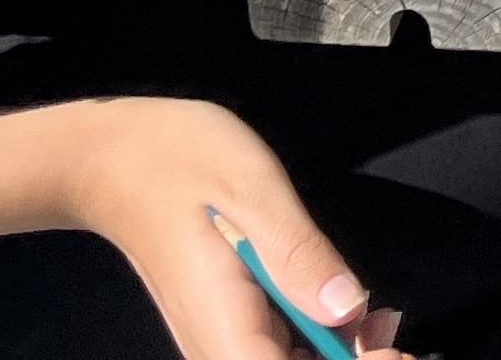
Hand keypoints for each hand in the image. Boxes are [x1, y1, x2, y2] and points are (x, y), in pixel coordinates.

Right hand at [60, 97, 379, 359]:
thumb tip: (348, 306)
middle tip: (389, 327)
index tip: (389, 346)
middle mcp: (218, 348)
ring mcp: (218, 341)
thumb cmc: (175, 161)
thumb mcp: (250, 187)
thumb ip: (298, 252)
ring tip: (379, 322)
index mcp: (225, 326)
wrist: (111, 160)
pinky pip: (276, 351)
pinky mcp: (224, 327)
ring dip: (339, 353)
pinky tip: (346, 312)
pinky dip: (320, 341)